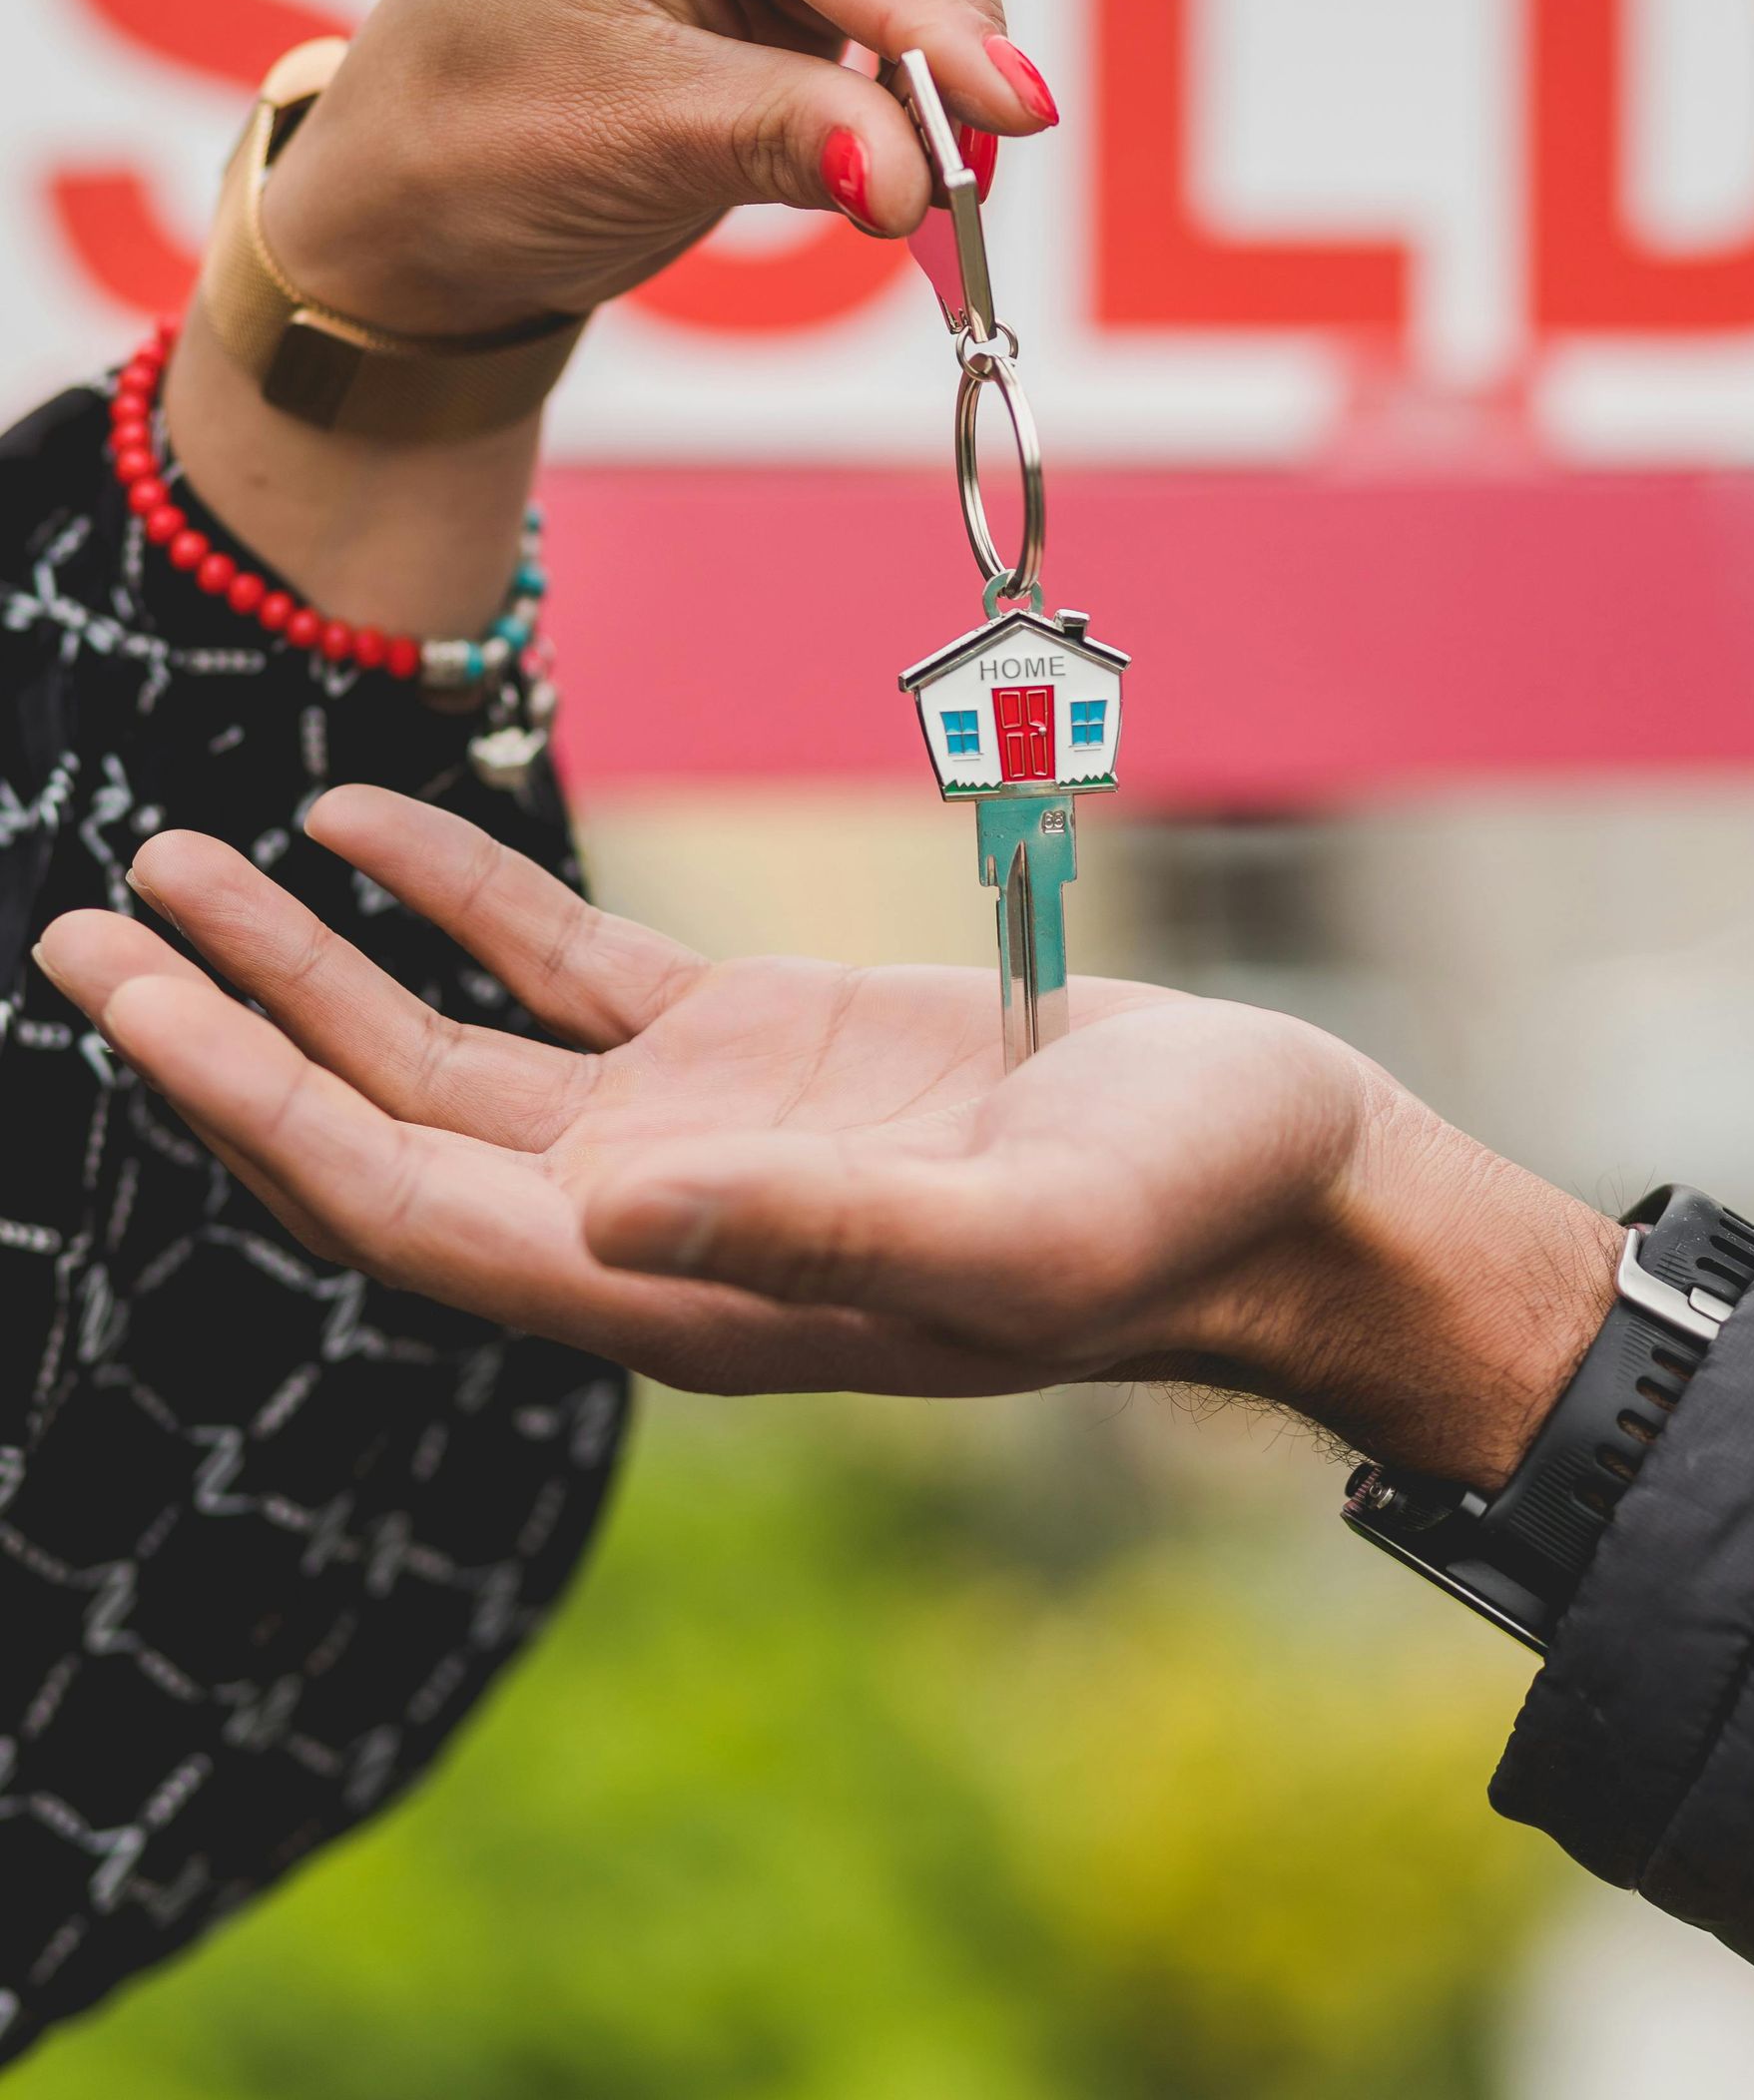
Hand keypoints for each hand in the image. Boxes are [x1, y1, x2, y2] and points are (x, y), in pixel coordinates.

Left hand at [35, 791, 1616, 1480]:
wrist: (1278, 1174)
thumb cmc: (1178, 1219)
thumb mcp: (1016, 1235)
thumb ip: (812, 1234)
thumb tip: (597, 1217)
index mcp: (684, 1287)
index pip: (407, 1210)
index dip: (256, 1113)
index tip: (131, 1006)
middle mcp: (649, 1215)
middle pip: (381, 1128)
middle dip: (226, 1033)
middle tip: (84, 923)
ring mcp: (689, 1128)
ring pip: (445, 1046)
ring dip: (309, 964)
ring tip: (174, 865)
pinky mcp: (745, 1043)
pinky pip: (560, 967)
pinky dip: (458, 895)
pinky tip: (362, 822)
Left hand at [163, 0, 1050, 633]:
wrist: (417, 193)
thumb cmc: (470, 145)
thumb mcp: (627, 140)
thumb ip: (781, 138)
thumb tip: (915, 175)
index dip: (925, 14)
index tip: (1013, 111)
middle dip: (948, 21)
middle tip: (972, 168)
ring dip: (944, 41)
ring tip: (933, 170)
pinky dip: (922, 55)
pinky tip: (909, 136)